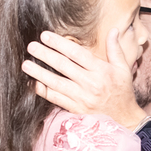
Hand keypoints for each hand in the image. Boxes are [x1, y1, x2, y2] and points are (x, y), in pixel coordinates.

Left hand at [22, 30, 146, 127]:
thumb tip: (114, 29)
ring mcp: (81, 98)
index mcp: (101, 71)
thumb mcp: (124, 69)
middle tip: (31, 46)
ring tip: (26, 64)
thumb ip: (115, 49)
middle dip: (45, 54)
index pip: (76, 53)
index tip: (46, 36)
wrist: (125, 120)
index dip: (59, 44)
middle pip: (63, 66)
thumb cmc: (123, 92)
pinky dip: (43, 91)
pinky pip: (55, 98)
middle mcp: (90, 83)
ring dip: (39, 73)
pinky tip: (33, 83)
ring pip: (56, 83)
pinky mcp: (75, 109)